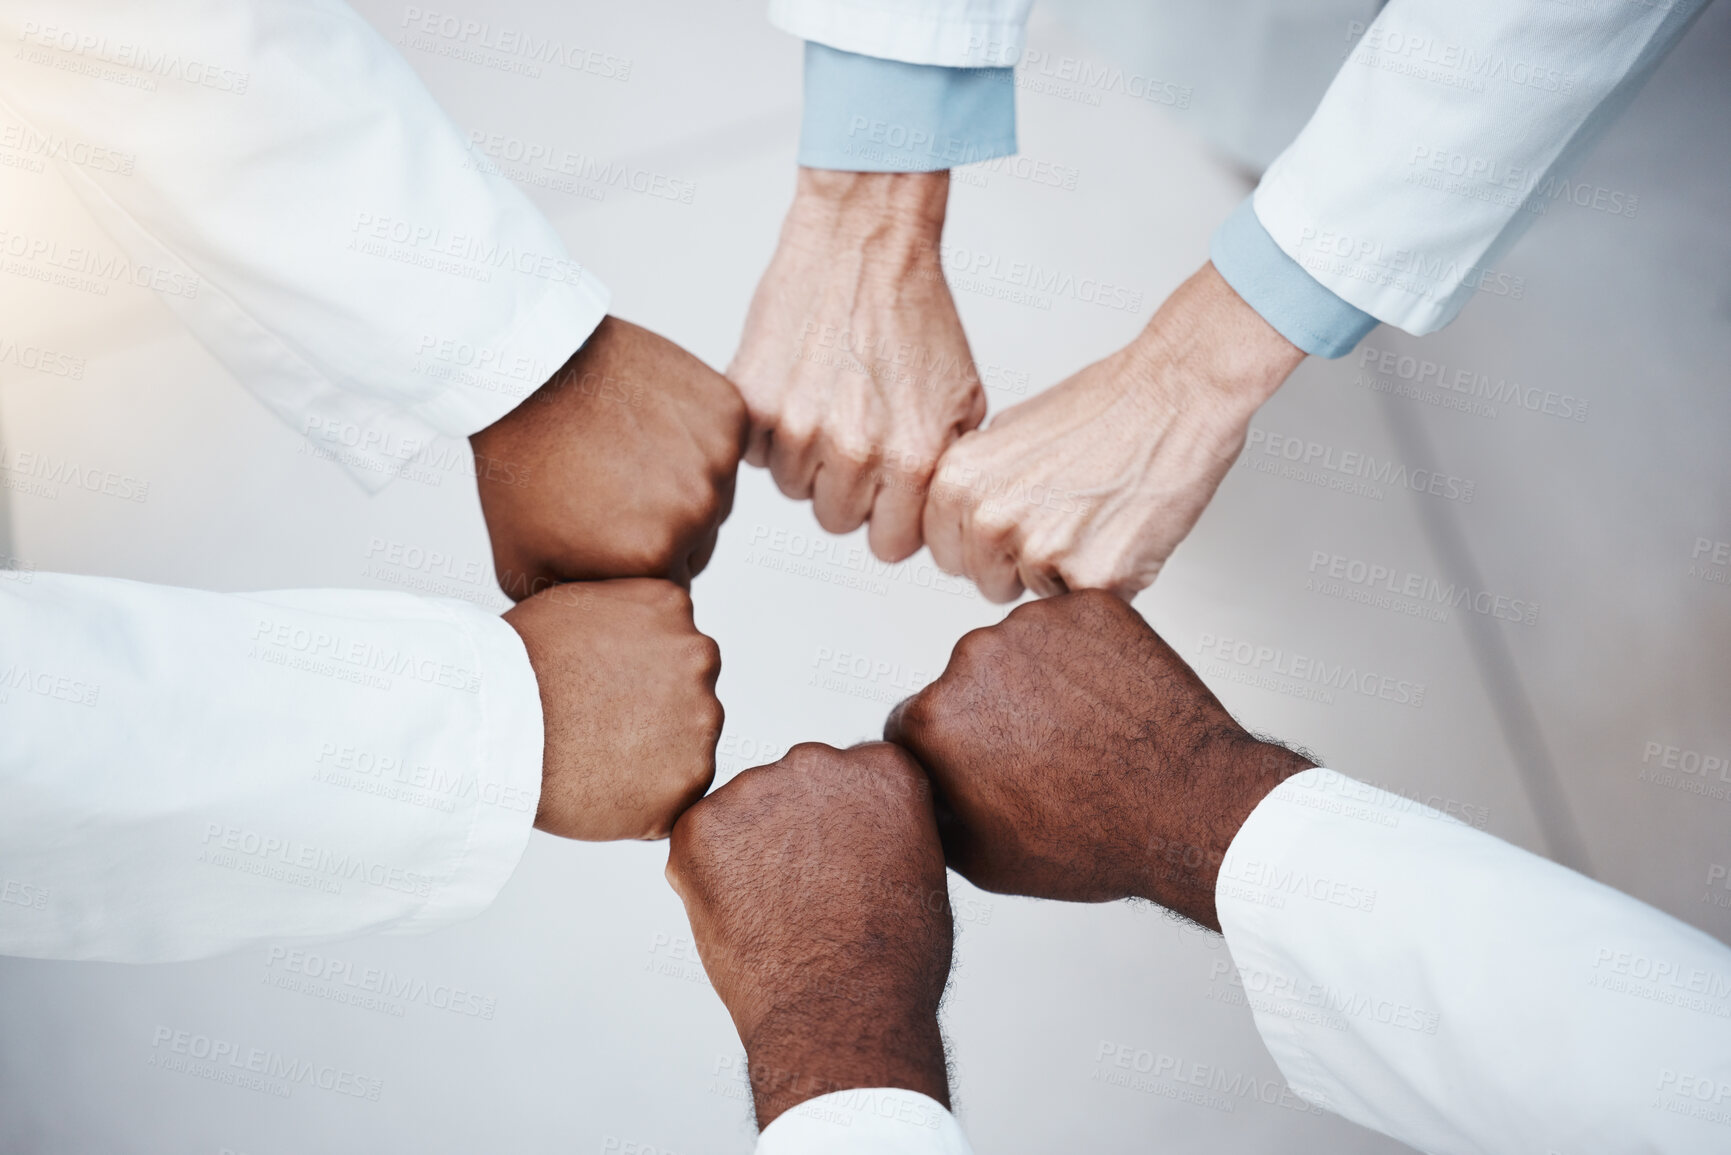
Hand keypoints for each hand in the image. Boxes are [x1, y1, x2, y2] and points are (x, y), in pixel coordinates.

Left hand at [472, 316, 746, 597]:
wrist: (529, 374)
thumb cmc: (523, 467)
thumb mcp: (524, 567)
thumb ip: (578, 608)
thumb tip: (608, 632)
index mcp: (653, 559)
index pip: (671, 585)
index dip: (636, 560)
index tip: (606, 528)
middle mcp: (696, 513)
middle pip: (699, 542)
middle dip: (664, 524)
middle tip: (615, 489)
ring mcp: (716, 459)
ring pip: (715, 493)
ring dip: (682, 480)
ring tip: (627, 453)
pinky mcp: (727, 413)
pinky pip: (723, 442)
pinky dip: (694, 435)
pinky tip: (647, 422)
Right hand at [504, 579, 721, 840]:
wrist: (497, 728)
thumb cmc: (515, 668)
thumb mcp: (573, 605)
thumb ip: (624, 615)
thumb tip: (635, 633)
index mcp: (670, 607)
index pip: (674, 645)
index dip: (636, 674)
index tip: (599, 688)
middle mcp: (699, 656)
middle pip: (689, 692)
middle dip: (654, 713)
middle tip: (598, 726)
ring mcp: (701, 719)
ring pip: (688, 744)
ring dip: (654, 755)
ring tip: (597, 757)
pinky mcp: (690, 778)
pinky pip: (678, 792)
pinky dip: (650, 798)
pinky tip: (606, 787)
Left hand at [666, 742, 951, 1126]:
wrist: (842, 1012)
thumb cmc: (893, 960)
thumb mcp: (920, 869)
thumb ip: (886, 825)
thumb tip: (859, 827)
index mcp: (881, 767)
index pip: (850, 777)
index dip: (844, 829)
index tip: (847, 869)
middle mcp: (818, 761)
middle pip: (794, 786)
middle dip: (794, 831)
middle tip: (806, 897)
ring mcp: (755, 789)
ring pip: (742, 813)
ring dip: (748, 852)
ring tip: (774, 915)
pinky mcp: (700, 826)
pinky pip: (697, 842)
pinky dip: (707, 876)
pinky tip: (739, 918)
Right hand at [729, 169, 986, 562]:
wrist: (866, 244)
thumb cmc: (916, 315)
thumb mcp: (963, 402)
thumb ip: (943, 472)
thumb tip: (927, 522)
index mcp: (911, 460)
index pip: (890, 546)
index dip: (890, 517)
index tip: (889, 489)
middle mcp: (852, 452)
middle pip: (836, 520)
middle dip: (848, 487)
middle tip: (858, 432)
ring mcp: (797, 428)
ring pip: (792, 487)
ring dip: (807, 457)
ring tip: (830, 400)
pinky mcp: (753, 402)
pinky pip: (755, 450)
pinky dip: (771, 428)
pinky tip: (800, 385)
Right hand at [884, 590, 1312, 928]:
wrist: (1190, 808)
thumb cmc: (1096, 841)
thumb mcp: (985, 862)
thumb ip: (932, 816)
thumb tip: (921, 793)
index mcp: (935, 719)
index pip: (913, 721)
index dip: (949, 753)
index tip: (985, 767)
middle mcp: (973, 658)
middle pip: (965, 680)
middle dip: (992, 712)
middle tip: (1044, 754)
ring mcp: (1035, 626)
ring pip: (1019, 649)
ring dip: (1039, 680)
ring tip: (1085, 731)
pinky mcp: (1088, 607)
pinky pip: (1072, 627)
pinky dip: (1087, 657)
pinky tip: (1109, 703)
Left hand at [923, 262, 1304, 601]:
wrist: (1174, 399)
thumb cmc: (1104, 410)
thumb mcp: (1006, 433)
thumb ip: (974, 486)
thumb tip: (958, 522)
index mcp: (958, 483)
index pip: (947, 553)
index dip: (985, 544)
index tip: (1017, 522)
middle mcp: (989, 519)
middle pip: (988, 583)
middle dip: (1022, 563)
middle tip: (1066, 517)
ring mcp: (1039, 552)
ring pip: (1037, 598)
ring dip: (1065, 574)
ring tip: (1095, 520)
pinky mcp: (1093, 578)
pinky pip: (1086, 606)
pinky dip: (1107, 582)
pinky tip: (1119, 534)